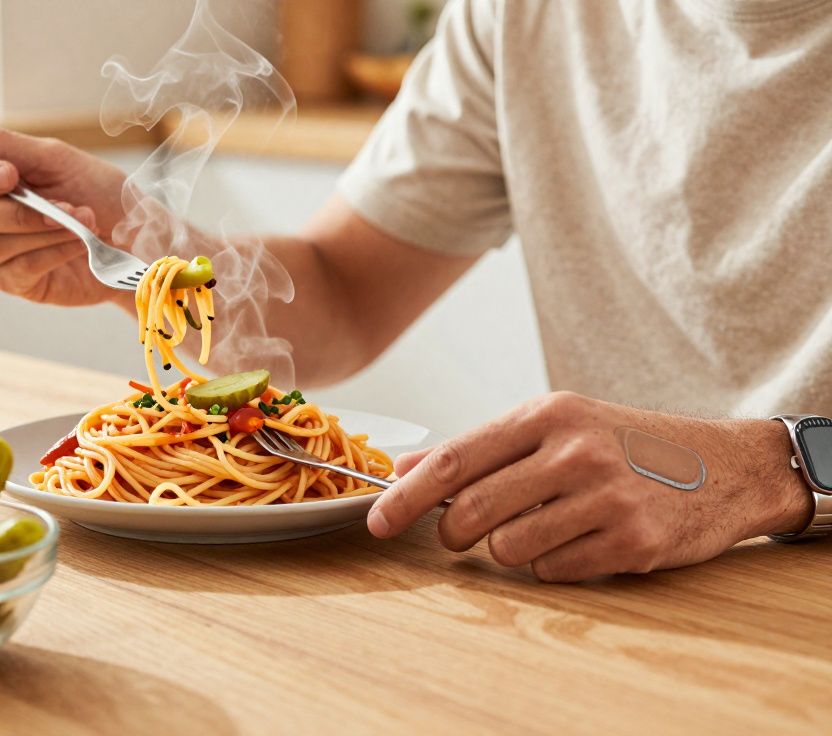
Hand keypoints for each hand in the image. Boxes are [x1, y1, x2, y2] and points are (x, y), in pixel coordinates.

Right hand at [0, 128, 131, 306]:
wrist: (135, 233)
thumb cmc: (94, 190)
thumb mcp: (53, 158)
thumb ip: (0, 146)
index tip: (10, 175)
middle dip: (16, 210)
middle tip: (61, 203)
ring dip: (42, 229)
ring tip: (82, 220)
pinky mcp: (16, 282)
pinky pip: (18, 268)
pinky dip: (53, 251)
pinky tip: (79, 243)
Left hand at [366, 391, 814, 581]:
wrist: (724, 465)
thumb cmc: (626, 443)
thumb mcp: (555, 425)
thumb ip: (479, 448)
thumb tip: (402, 471)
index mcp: (546, 416)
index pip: (454, 462)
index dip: (405, 499)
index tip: (377, 522)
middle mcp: (574, 452)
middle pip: (470, 512)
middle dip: (454, 533)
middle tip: (464, 533)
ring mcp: (606, 497)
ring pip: (507, 548)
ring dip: (510, 548)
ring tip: (543, 526)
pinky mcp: (632, 541)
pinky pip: (552, 570)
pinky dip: (554, 563)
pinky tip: (581, 540)